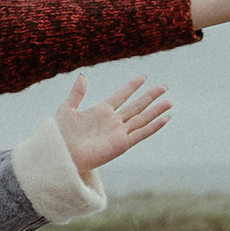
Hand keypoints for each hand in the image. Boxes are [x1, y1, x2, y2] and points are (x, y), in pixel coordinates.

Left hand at [56, 72, 171, 179]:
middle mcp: (112, 122)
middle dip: (150, 96)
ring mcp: (118, 133)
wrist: (61, 154)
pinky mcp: (121, 144)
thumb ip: (77, 93)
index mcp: (100, 112)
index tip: (143, 77)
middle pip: (136, 106)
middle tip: (163, 87)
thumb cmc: (60, 134)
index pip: (120, 96)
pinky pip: (141, 134)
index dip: (131, 87)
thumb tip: (82, 76)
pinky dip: (153, 127)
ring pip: (142, 118)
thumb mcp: (67, 109)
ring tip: (169, 101)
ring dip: (156, 110)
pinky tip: (165, 119)